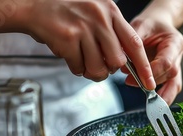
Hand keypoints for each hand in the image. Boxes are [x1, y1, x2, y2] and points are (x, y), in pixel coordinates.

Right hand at [21, 0, 155, 88]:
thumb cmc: (66, 10)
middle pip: (118, 61)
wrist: (33, 4)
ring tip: (84, 63)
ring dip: (92, 72)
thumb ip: (112, 31)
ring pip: (99, 68)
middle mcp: (100, 18)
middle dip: (110, 70)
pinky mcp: (68, 39)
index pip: (135, 43)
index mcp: (111, 11)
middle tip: (100, 66)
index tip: (149, 81)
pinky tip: (70, 56)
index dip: (143, 66)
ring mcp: (84, 28)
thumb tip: (125, 60)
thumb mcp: (96, 11)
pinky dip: (75, 68)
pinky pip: (79, 67)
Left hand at [124, 17, 182, 104]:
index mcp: (175, 42)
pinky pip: (171, 88)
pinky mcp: (171, 74)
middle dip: (152, 82)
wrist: (158, 25)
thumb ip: (134, 42)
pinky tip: (156, 106)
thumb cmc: (150, 24)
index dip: (154, 72)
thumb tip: (124, 59)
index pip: (167, 61)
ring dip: (161, 95)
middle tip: (131, 83)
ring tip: (150, 104)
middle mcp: (179, 55)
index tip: (138, 78)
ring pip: (174, 84)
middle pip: (170, 74)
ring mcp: (177, 65)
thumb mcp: (140, 25)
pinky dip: (165, 98)